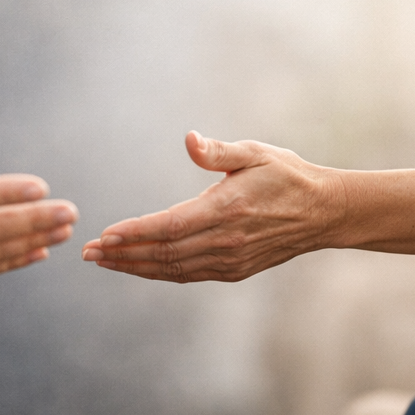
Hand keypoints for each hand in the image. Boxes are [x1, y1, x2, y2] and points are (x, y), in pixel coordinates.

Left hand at [80, 131, 344, 281]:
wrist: (325, 212)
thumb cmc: (287, 174)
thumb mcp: (255, 152)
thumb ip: (218, 151)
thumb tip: (189, 139)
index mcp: (227, 210)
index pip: (170, 226)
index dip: (135, 233)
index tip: (104, 235)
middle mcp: (226, 241)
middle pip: (164, 254)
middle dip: (123, 254)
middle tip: (89, 252)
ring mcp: (230, 260)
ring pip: (173, 269)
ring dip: (136, 266)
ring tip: (105, 261)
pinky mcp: (234, 270)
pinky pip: (188, 275)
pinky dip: (159, 273)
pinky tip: (139, 267)